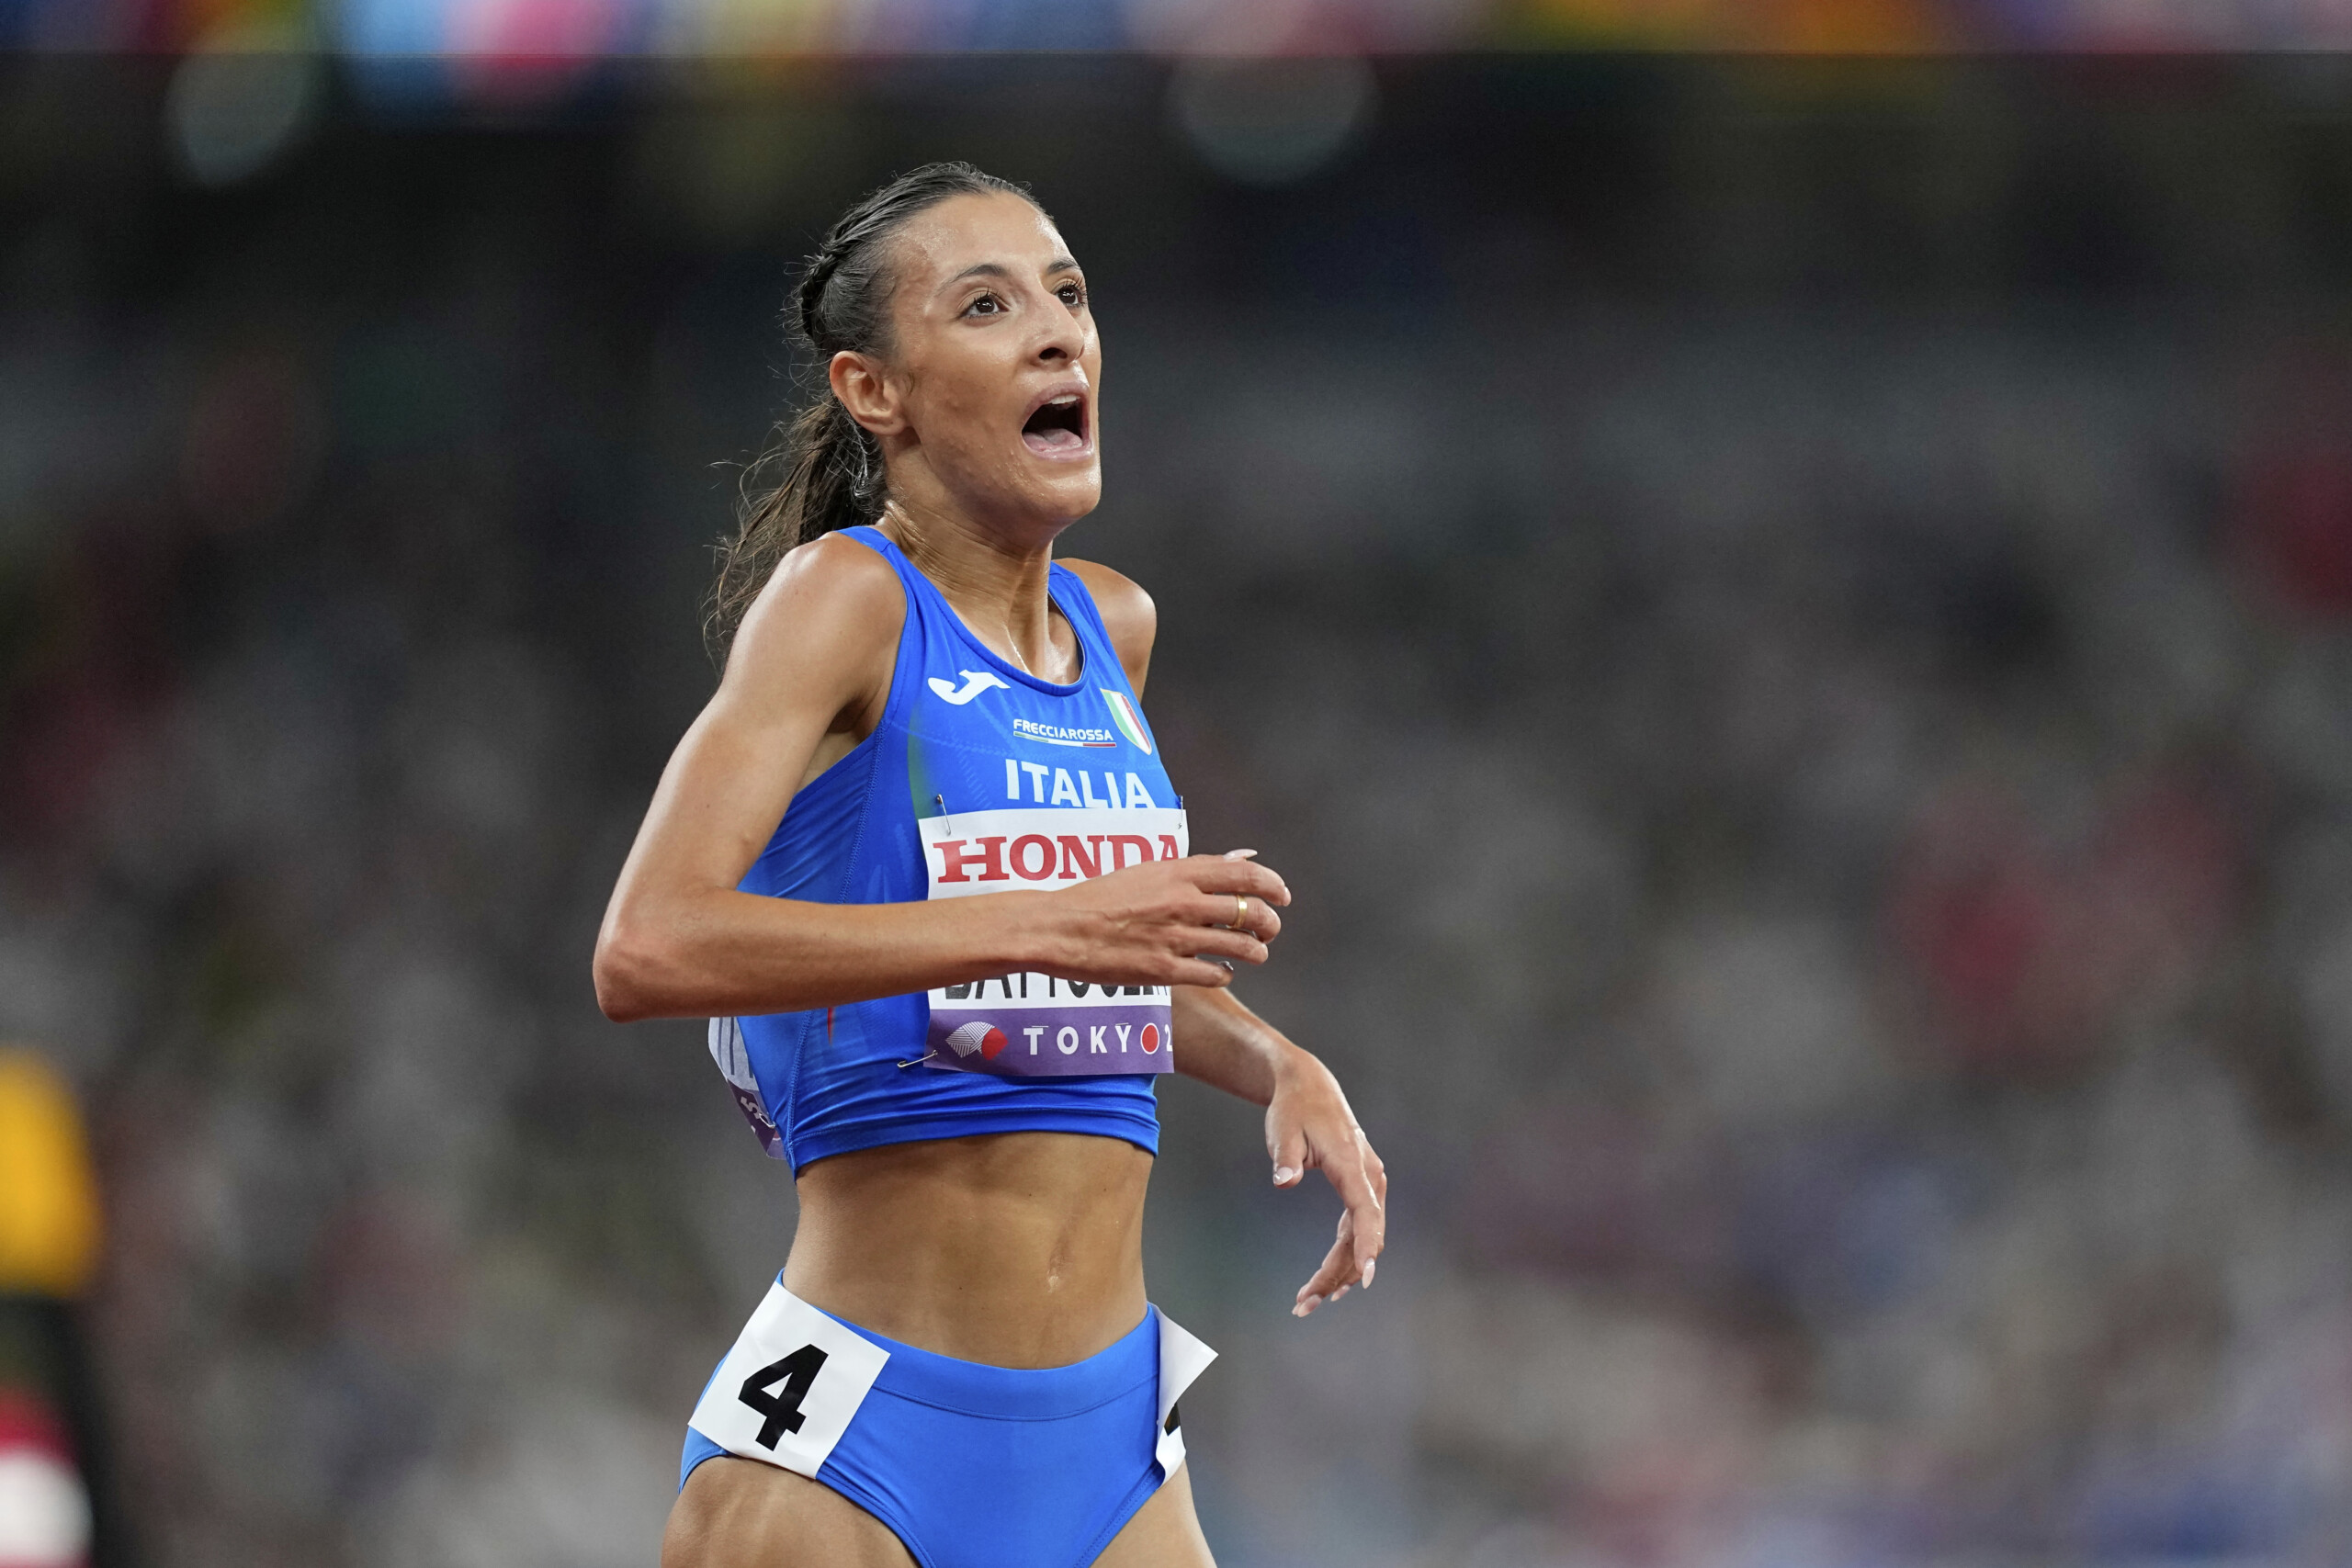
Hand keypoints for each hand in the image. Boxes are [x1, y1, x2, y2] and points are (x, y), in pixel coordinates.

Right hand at [1038, 852, 1289, 990]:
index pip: (1245, 875)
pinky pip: (1214, 974)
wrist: (1059, 927)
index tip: (1283, 896)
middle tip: (1269, 930)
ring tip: (1254, 954)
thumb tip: (1245, 857)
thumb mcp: (1149, 870)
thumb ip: (1198, 868)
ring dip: (1255, 952)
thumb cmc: (1100, 897)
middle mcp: (1182, 902)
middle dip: (1269, 924)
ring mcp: (1175, 937)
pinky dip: (1225, 975)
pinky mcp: (1164, 970)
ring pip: (1240, 946)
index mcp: (1178, 872)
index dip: (1273, 886)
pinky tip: (1220, 972)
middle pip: (1251, 912)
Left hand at [1268, 1048, 1386, 1316]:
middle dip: (1338, 1273)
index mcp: (1351, 1163)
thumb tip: (1284, 1180)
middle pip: (1362, 1234)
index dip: (1366, 1244)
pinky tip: (1329, 1280)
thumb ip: (1286, 1157)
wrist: (1309, 1087)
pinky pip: (1357, 1228)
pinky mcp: (1360, 1187)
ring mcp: (1368, 1182)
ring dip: (1340, 1270)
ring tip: (1308, 1301)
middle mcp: (1368, 1176)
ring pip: (1361, 1236)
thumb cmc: (1294, 1109)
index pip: (1364, 1210)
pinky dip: (1345, 1255)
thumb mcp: (1283, 1130)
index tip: (1368, 1275)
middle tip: (1304, 1303)